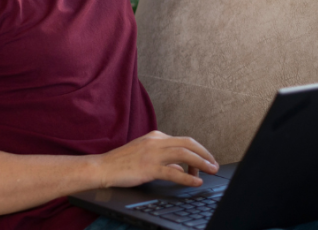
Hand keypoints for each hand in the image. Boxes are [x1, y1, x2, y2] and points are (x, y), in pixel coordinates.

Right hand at [96, 130, 218, 188]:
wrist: (103, 167)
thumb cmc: (122, 162)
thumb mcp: (145, 154)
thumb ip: (163, 158)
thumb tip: (179, 166)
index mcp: (155, 137)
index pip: (184, 141)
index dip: (198, 152)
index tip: (205, 162)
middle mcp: (156, 142)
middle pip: (188, 143)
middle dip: (205, 153)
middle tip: (214, 164)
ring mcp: (152, 154)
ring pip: (184, 154)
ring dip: (201, 163)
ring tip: (211, 171)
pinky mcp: (148, 167)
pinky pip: (173, 172)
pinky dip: (188, 177)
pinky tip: (195, 182)